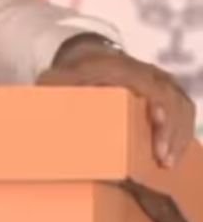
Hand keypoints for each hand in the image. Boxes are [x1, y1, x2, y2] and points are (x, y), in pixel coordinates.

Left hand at [37, 36, 195, 167]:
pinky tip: (173, 156)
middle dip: (170, 128)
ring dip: (179, 135)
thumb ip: (52, 90)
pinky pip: (184, 113)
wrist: (89, 58)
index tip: (156, 120)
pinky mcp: (169, 95)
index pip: (147, 83)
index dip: (156, 101)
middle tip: (163, 158)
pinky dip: (181, 134)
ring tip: (167, 163)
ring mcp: (161, 83)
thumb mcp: (57, 79)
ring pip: (182, 107)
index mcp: (120, 67)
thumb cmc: (72, 75)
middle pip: (170, 98)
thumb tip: (38, 111)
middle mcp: (147, 72)